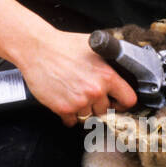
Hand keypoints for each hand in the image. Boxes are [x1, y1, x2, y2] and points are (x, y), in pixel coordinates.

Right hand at [14, 29, 137, 125]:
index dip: (123, 102)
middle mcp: (95, 91)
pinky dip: (68, 115)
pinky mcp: (63, 109)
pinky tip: (65, 101)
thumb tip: (122, 65)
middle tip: (88, 95)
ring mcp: (79, 102)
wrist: (37, 49)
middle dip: (98, 105)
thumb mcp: (94, 46)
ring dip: (83, 110)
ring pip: (89, 117)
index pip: (128, 100)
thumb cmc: (63, 45)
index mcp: (107, 76)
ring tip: (74, 95)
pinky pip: (72, 121)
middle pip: (106, 111)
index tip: (117, 102)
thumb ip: (110, 60)